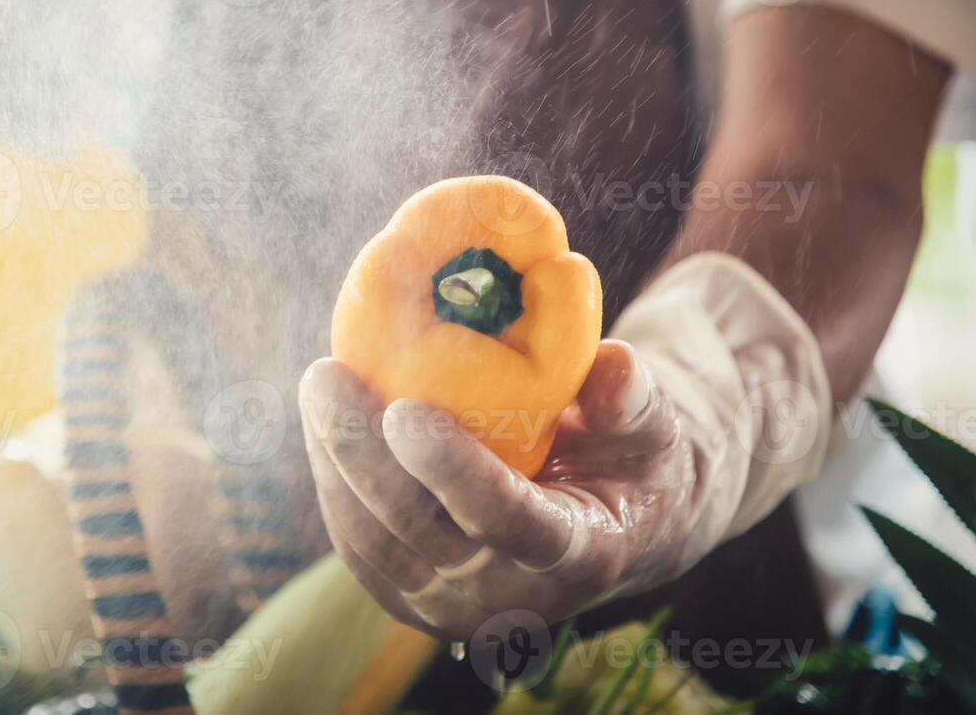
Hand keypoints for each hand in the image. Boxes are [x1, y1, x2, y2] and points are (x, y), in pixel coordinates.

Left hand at [297, 341, 714, 639]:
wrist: (615, 522)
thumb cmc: (633, 456)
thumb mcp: (655, 424)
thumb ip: (634, 397)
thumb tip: (609, 367)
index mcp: (581, 554)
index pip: (507, 520)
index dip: (453, 471)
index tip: (404, 410)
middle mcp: (515, 597)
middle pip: (421, 532)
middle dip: (362, 454)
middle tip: (329, 377)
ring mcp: (459, 607)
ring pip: (375, 545)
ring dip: (333, 466)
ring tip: (319, 387)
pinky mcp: (416, 600)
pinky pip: (360, 549)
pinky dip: (333, 486)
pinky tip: (322, 424)